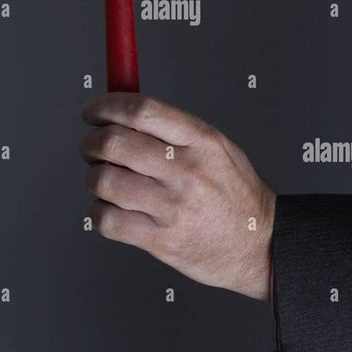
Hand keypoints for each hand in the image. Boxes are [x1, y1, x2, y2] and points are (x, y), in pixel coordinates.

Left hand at [80, 93, 275, 300]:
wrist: (261, 246)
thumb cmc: (235, 193)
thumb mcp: (217, 147)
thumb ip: (173, 127)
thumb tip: (122, 108)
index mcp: (201, 140)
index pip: (142, 110)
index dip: (106, 105)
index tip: (92, 110)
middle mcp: (186, 170)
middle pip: (115, 142)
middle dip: (90, 141)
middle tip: (90, 144)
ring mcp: (173, 207)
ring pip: (104, 180)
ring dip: (93, 176)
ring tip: (103, 179)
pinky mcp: (161, 241)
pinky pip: (107, 220)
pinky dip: (97, 212)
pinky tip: (108, 208)